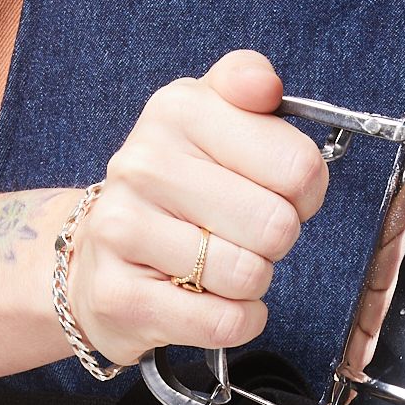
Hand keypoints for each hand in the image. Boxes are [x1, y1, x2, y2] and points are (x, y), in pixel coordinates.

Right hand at [66, 50, 328, 366]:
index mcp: (178, 111)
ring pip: (249, 275)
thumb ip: (246, 83)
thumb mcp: (209, 119)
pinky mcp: (121, 297)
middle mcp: (143, 164)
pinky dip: (238, 319)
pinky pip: (224, 321)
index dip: (305, 191)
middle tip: (246, 235)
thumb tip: (265, 86)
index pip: (297, 164)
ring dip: (253, 282)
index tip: (279, 191)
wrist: (99, 256)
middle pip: (276, 225)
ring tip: (220, 265)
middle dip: (276, 241)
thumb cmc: (176, 191)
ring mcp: (123, 231)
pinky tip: (214, 301)